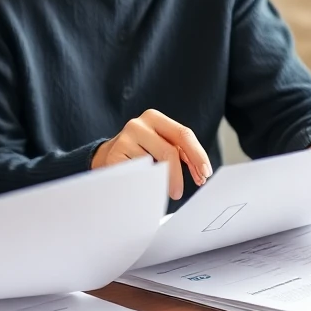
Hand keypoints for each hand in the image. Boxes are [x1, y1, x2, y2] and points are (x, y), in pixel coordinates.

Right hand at [92, 109, 212, 199]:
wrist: (105, 157)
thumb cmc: (140, 153)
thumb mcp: (160, 145)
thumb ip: (180, 153)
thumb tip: (201, 173)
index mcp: (154, 118)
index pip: (183, 135)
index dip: (197, 156)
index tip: (205, 174)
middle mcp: (138, 124)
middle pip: (170, 151)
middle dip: (180, 175)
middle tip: (180, 192)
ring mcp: (124, 139)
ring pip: (153, 165)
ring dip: (162, 183)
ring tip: (163, 192)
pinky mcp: (114, 156)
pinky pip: (138, 175)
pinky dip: (147, 185)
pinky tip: (147, 190)